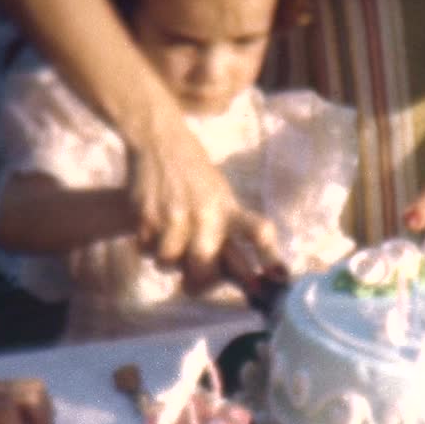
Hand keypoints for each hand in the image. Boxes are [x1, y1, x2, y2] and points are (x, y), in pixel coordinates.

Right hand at [128, 130, 282, 292]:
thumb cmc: (196, 176)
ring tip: (170, 244)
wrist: (160, 142)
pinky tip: (153, 230)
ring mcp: (174, 215)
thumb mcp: (221, 196)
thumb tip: (236, 274)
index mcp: (229, 208)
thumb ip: (228, 230)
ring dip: (169, 261)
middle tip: (195, 281)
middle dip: (199, 281)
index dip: (270, 256)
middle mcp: (206, 213)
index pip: (258, 232)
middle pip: (205, 265)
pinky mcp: (145, 215)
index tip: (279, 276)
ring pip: (169, 262)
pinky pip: (146, 250)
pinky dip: (148, 247)